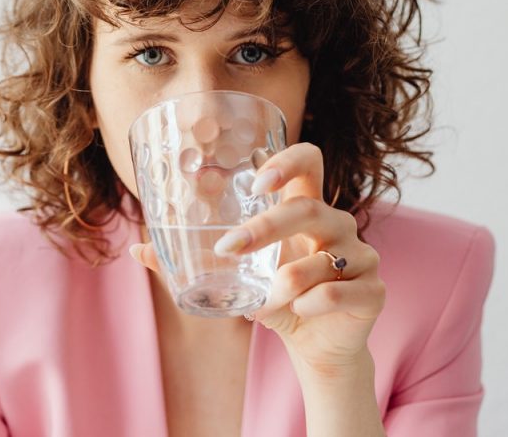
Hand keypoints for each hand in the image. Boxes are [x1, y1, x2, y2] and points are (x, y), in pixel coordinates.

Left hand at [130, 142, 384, 375]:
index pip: (309, 162)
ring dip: (286, 280)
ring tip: (262, 299)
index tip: (256, 180)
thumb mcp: (236, 278)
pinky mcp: (373, 291)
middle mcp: (338, 225)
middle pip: (308, 208)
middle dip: (265, 228)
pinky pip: (341, 291)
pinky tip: (296, 313)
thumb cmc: (277, 299)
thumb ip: (191, 261)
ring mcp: (361, 256)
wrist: (316, 347)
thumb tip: (135, 249)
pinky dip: (311, 303)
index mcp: (306, 210)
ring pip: (324, 257)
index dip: (287, 161)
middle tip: (228, 249)